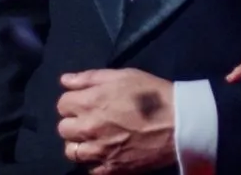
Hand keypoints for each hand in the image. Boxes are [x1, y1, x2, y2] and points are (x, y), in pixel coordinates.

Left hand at [57, 68, 175, 173]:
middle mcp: (88, 128)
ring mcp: (97, 152)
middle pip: (63, 128)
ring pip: (71, 151)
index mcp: (91, 102)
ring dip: (80, 142)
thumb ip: (91, 77)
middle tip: (92, 116)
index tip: (87, 99)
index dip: (74, 99)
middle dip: (75, 120)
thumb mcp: (124, 75)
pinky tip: (107, 150)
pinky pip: (89, 168)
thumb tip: (65, 80)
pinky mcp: (109, 169)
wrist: (177, 122)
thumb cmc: (152, 93)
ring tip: (97, 136)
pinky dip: (95, 160)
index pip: (62, 104)